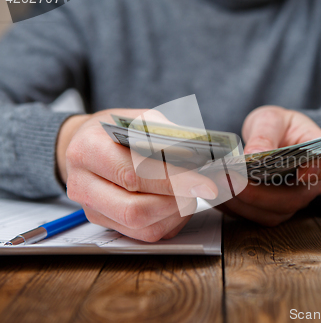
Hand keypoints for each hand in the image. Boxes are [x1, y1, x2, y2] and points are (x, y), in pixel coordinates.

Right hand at [57, 109, 218, 241]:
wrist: (86, 143)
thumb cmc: (118, 131)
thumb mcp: (140, 119)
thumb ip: (166, 136)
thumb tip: (197, 157)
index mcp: (88, 151)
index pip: (134, 174)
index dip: (173, 182)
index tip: (205, 184)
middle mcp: (82, 184)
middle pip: (135, 209)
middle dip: (177, 201)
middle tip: (201, 189)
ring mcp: (91, 208)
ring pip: (141, 227)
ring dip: (176, 213)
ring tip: (189, 193)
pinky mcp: (104, 223)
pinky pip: (143, 234)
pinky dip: (170, 221)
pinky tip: (178, 204)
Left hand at [217, 106, 320, 225]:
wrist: (268, 137)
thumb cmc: (278, 126)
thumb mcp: (271, 120)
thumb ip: (265, 135)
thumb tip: (253, 155)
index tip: (303, 172)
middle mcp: (313, 183)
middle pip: (296, 198)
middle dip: (261, 193)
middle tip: (231, 179)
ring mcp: (293, 200)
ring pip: (273, 213)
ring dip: (243, 203)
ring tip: (217, 185)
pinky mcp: (272, 210)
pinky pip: (255, 217)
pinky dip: (233, 207)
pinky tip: (216, 193)